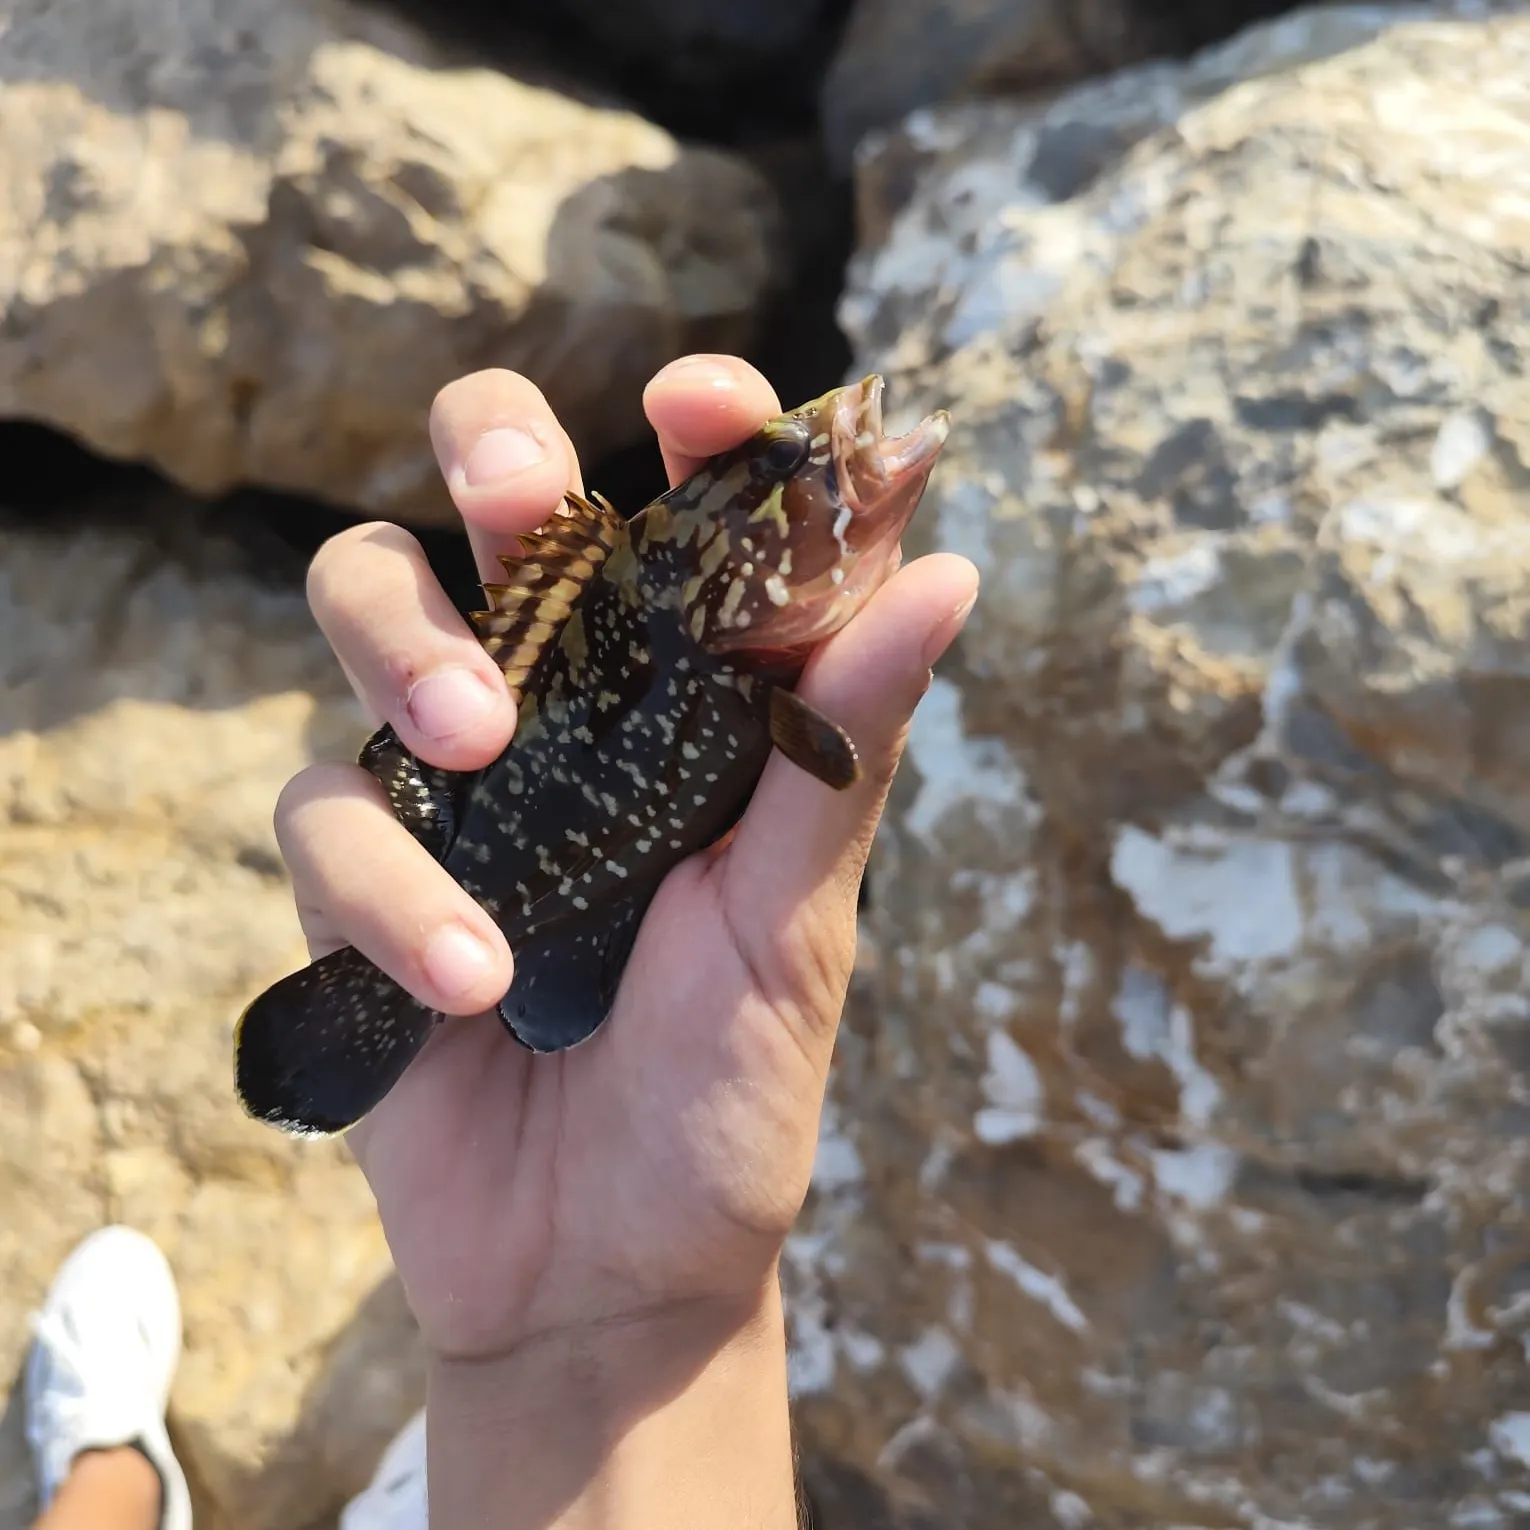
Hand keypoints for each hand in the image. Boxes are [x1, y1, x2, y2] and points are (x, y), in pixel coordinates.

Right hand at [278, 356, 976, 1364]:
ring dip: (413, 647)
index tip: (701, 401)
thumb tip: (950, 568)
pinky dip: (387, 883)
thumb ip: (846, 746)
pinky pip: (321, 814)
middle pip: (493, 505)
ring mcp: (447, 781)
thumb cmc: (732, 1087)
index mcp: (691, 702)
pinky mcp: (352, 876)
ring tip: (483, 745)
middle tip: (527, 498)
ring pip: (363, 599)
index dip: (704, 433)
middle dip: (496, 451)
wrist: (615, 1267)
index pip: (691, 519)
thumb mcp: (803, 917)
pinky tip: (471, 980)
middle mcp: (565, 708)